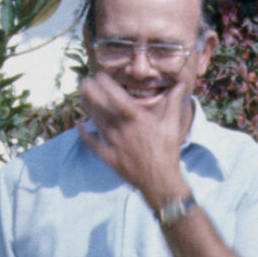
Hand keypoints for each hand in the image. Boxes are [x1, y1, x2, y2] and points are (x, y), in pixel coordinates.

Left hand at [76, 72, 188, 205]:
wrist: (160, 181)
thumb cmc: (167, 152)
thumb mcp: (172, 125)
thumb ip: (173, 102)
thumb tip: (179, 84)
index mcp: (138, 119)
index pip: (118, 97)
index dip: (107, 85)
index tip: (99, 75)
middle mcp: (123, 129)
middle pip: (102, 107)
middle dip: (91, 93)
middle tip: (84, 81)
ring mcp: (114, 143)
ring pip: (96, 121)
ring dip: (87, 107)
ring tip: (81, 95)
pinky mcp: (109, 157)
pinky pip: (92, 143)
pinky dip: (84, 134)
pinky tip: (79, 124)